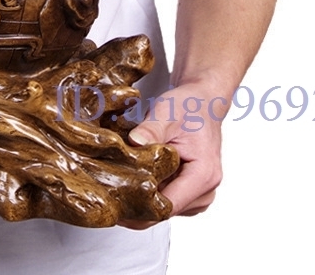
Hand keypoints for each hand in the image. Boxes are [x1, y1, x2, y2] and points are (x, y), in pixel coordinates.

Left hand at [119, 83, 227, 229]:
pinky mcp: (189, 192)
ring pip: (163, 209)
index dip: (139, 209)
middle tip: (109, 190)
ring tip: (120, 181)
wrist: (202, 103)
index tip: (115, 203)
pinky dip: (150, 192)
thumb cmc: (189, 107)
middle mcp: (205, 191)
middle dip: (136, 204)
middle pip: (164, 211)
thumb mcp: (166, 112)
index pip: (168, 206)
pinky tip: (134, 178)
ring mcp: (198, 194)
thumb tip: (134, 143)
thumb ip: (150, 129)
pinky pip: (166, 200)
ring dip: (142, 199)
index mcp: (204, 175)